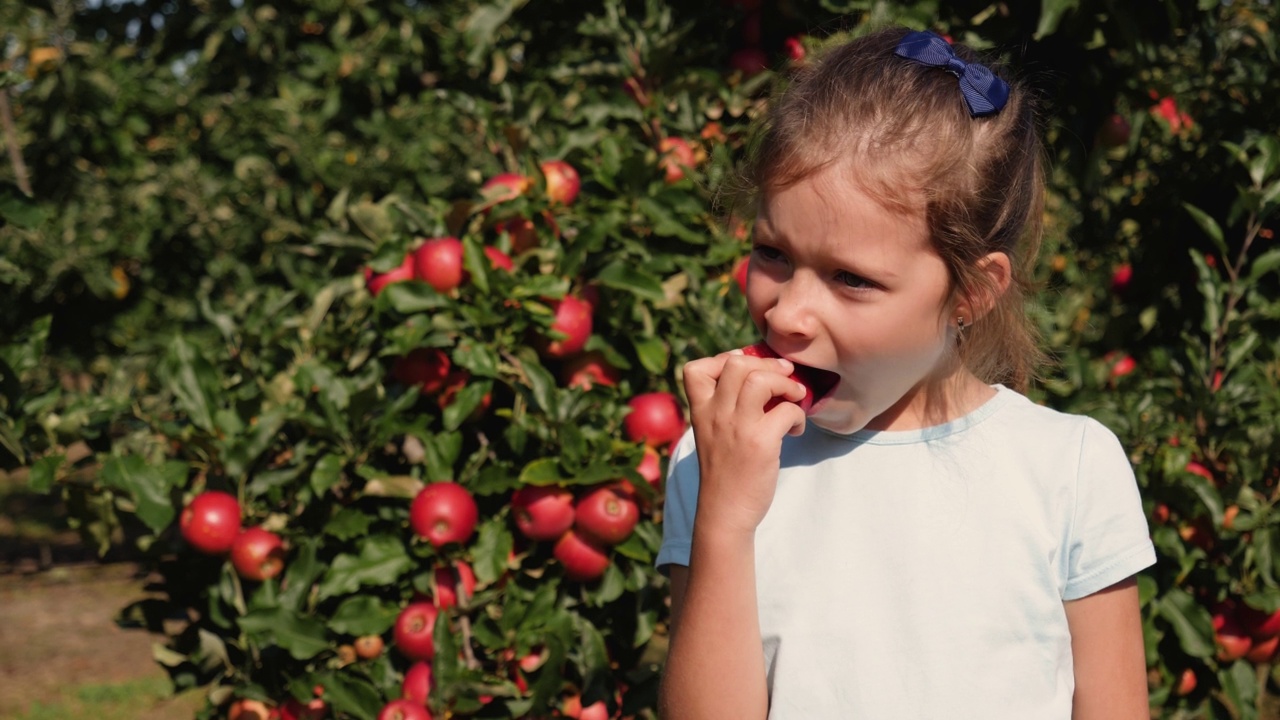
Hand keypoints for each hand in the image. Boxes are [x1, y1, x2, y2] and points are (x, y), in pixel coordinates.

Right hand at [681, 349, 807, 534]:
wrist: (724, 512)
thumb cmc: (724, 473)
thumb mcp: (712, 435)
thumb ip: (725, 408)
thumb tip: (761, 378)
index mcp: (700, 412)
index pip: (696, 368)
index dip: (724, 359)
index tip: (747, 370)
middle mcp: (715, 414)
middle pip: (736, 364)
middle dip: (767, 364)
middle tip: (783, 377)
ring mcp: (737, 427)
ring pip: (760, 379)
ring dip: (786, 383)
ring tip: (794, 397)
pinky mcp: (760, 443)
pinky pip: (787, 410)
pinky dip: (799, 415)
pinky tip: (796, 430)